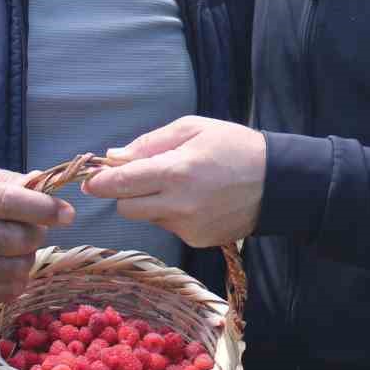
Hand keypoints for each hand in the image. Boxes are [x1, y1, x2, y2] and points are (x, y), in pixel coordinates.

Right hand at [0, 166, 74, 306]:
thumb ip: (10, 180)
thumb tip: (44, 183)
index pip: (10, 202)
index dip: (44, 208)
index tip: (67, 213)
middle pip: (18, 239)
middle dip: (37, 233)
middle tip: (34, 228)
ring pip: (17, 268)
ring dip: (29, 257)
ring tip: (19, 247)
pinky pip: (8, 291)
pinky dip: (18, 279)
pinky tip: (9, 266)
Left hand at [82, 117, 265, 246]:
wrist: (279, 182)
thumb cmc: (235, 146)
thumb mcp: (193, 128)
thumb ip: (149, 143)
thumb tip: (114, 156)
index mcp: (176, 172)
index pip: (121, 184)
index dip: (100, 182)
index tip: (91, 180)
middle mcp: (179, 205)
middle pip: (126, 208)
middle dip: (125, 193)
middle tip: (139, 177)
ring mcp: (189, 227)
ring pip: (148, 218)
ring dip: (152, 203)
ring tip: (181, 184)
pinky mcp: (198, 241)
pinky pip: (170, 227)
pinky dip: (174, 215)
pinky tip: (197, 201)